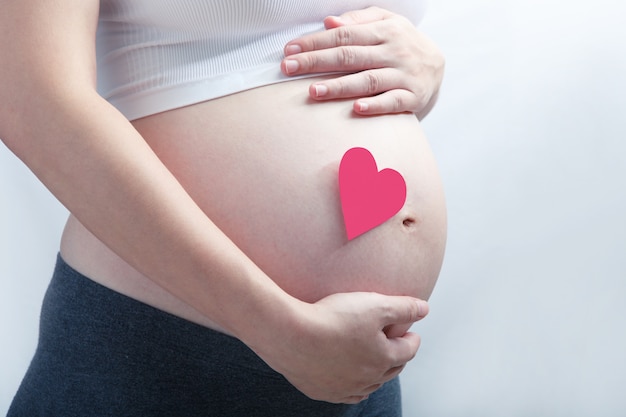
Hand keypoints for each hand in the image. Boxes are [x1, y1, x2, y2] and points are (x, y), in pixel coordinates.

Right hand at [253, 292, 428, 403]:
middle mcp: (368, 378)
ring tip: (374, 361)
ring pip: (370, 384)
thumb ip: (403, 307)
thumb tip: (424, 309)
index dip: (412, 337)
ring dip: (376, 372)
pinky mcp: (322, 390)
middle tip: (395, 344)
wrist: (290, 335)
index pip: (408, 349)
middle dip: (396, 355)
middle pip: (391, 369)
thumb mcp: (375, 304)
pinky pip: (345, 393)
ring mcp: (344, 388)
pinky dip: (353, 386)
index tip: (410, 331)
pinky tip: (350, 379)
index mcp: (384, 358)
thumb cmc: (332, 318)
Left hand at [281, 7, 444, 118]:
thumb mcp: (385, 23)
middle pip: (350, 56)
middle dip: (317, 62)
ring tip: (314, 91)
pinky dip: (375, 106)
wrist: (437, 66)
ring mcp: (404, 75)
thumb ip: (358, 22)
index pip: (344, 34)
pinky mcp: (413, 97)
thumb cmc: (402, 44)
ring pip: (368, 80)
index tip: (289, 50)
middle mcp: (395, 51)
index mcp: (385, 30)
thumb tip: (328, 22)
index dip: (315, 42)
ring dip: (340, 86)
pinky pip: (392, 102)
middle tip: (289, 69)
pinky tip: (356, 109)